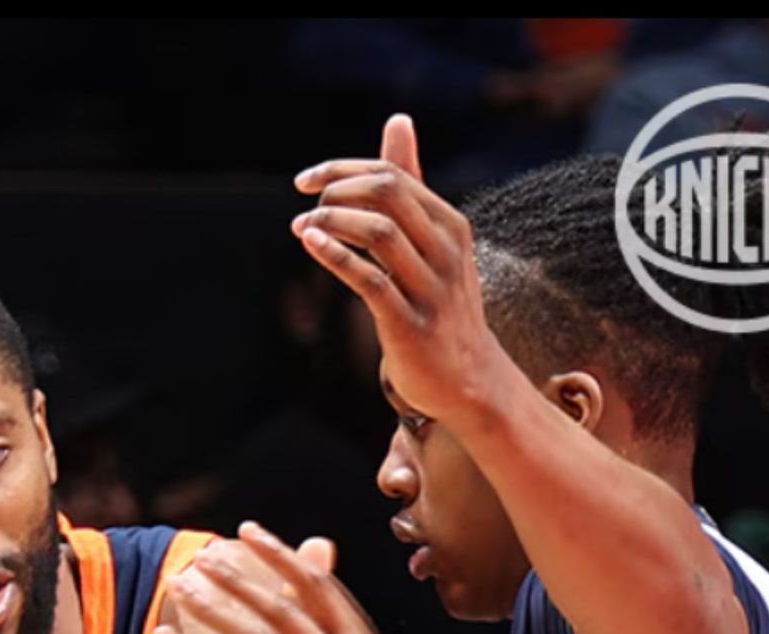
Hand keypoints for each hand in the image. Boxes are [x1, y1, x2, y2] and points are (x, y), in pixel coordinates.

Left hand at [291, 114, 522, 423]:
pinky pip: (370, 281)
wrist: (467, 378)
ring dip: (331, 222)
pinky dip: (337, 257)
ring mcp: (431, 287)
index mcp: (449, 223)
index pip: (393, 174)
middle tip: (305, 206)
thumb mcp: (432, 238)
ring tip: (301, 227)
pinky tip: (311, 244)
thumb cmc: (439, 302)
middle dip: (336, 191)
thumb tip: (397, 120)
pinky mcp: (411, 324)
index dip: (342, 170)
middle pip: (388, 193)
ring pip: (378, 231)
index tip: (304, 181)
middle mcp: (446, 249)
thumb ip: (411, 183)